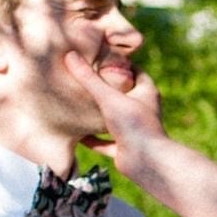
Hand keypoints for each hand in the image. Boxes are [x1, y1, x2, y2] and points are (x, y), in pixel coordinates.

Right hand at [63, 50, 166, 174]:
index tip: (100, 57)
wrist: (146, 161)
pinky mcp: (124, 148)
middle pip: (122, 94)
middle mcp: (142, 109)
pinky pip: (105, 142)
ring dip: (97, 115)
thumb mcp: (109, 97)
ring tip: (76, 104)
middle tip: (83, 79)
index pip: (134, 71)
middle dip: (105, 89)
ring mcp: (133, 129)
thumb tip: (70, 55)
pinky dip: (92, 139)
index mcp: (146, 92)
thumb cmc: (134, 124)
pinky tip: (77, 135)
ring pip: (113, 119)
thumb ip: (89, 79)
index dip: (119, 64)